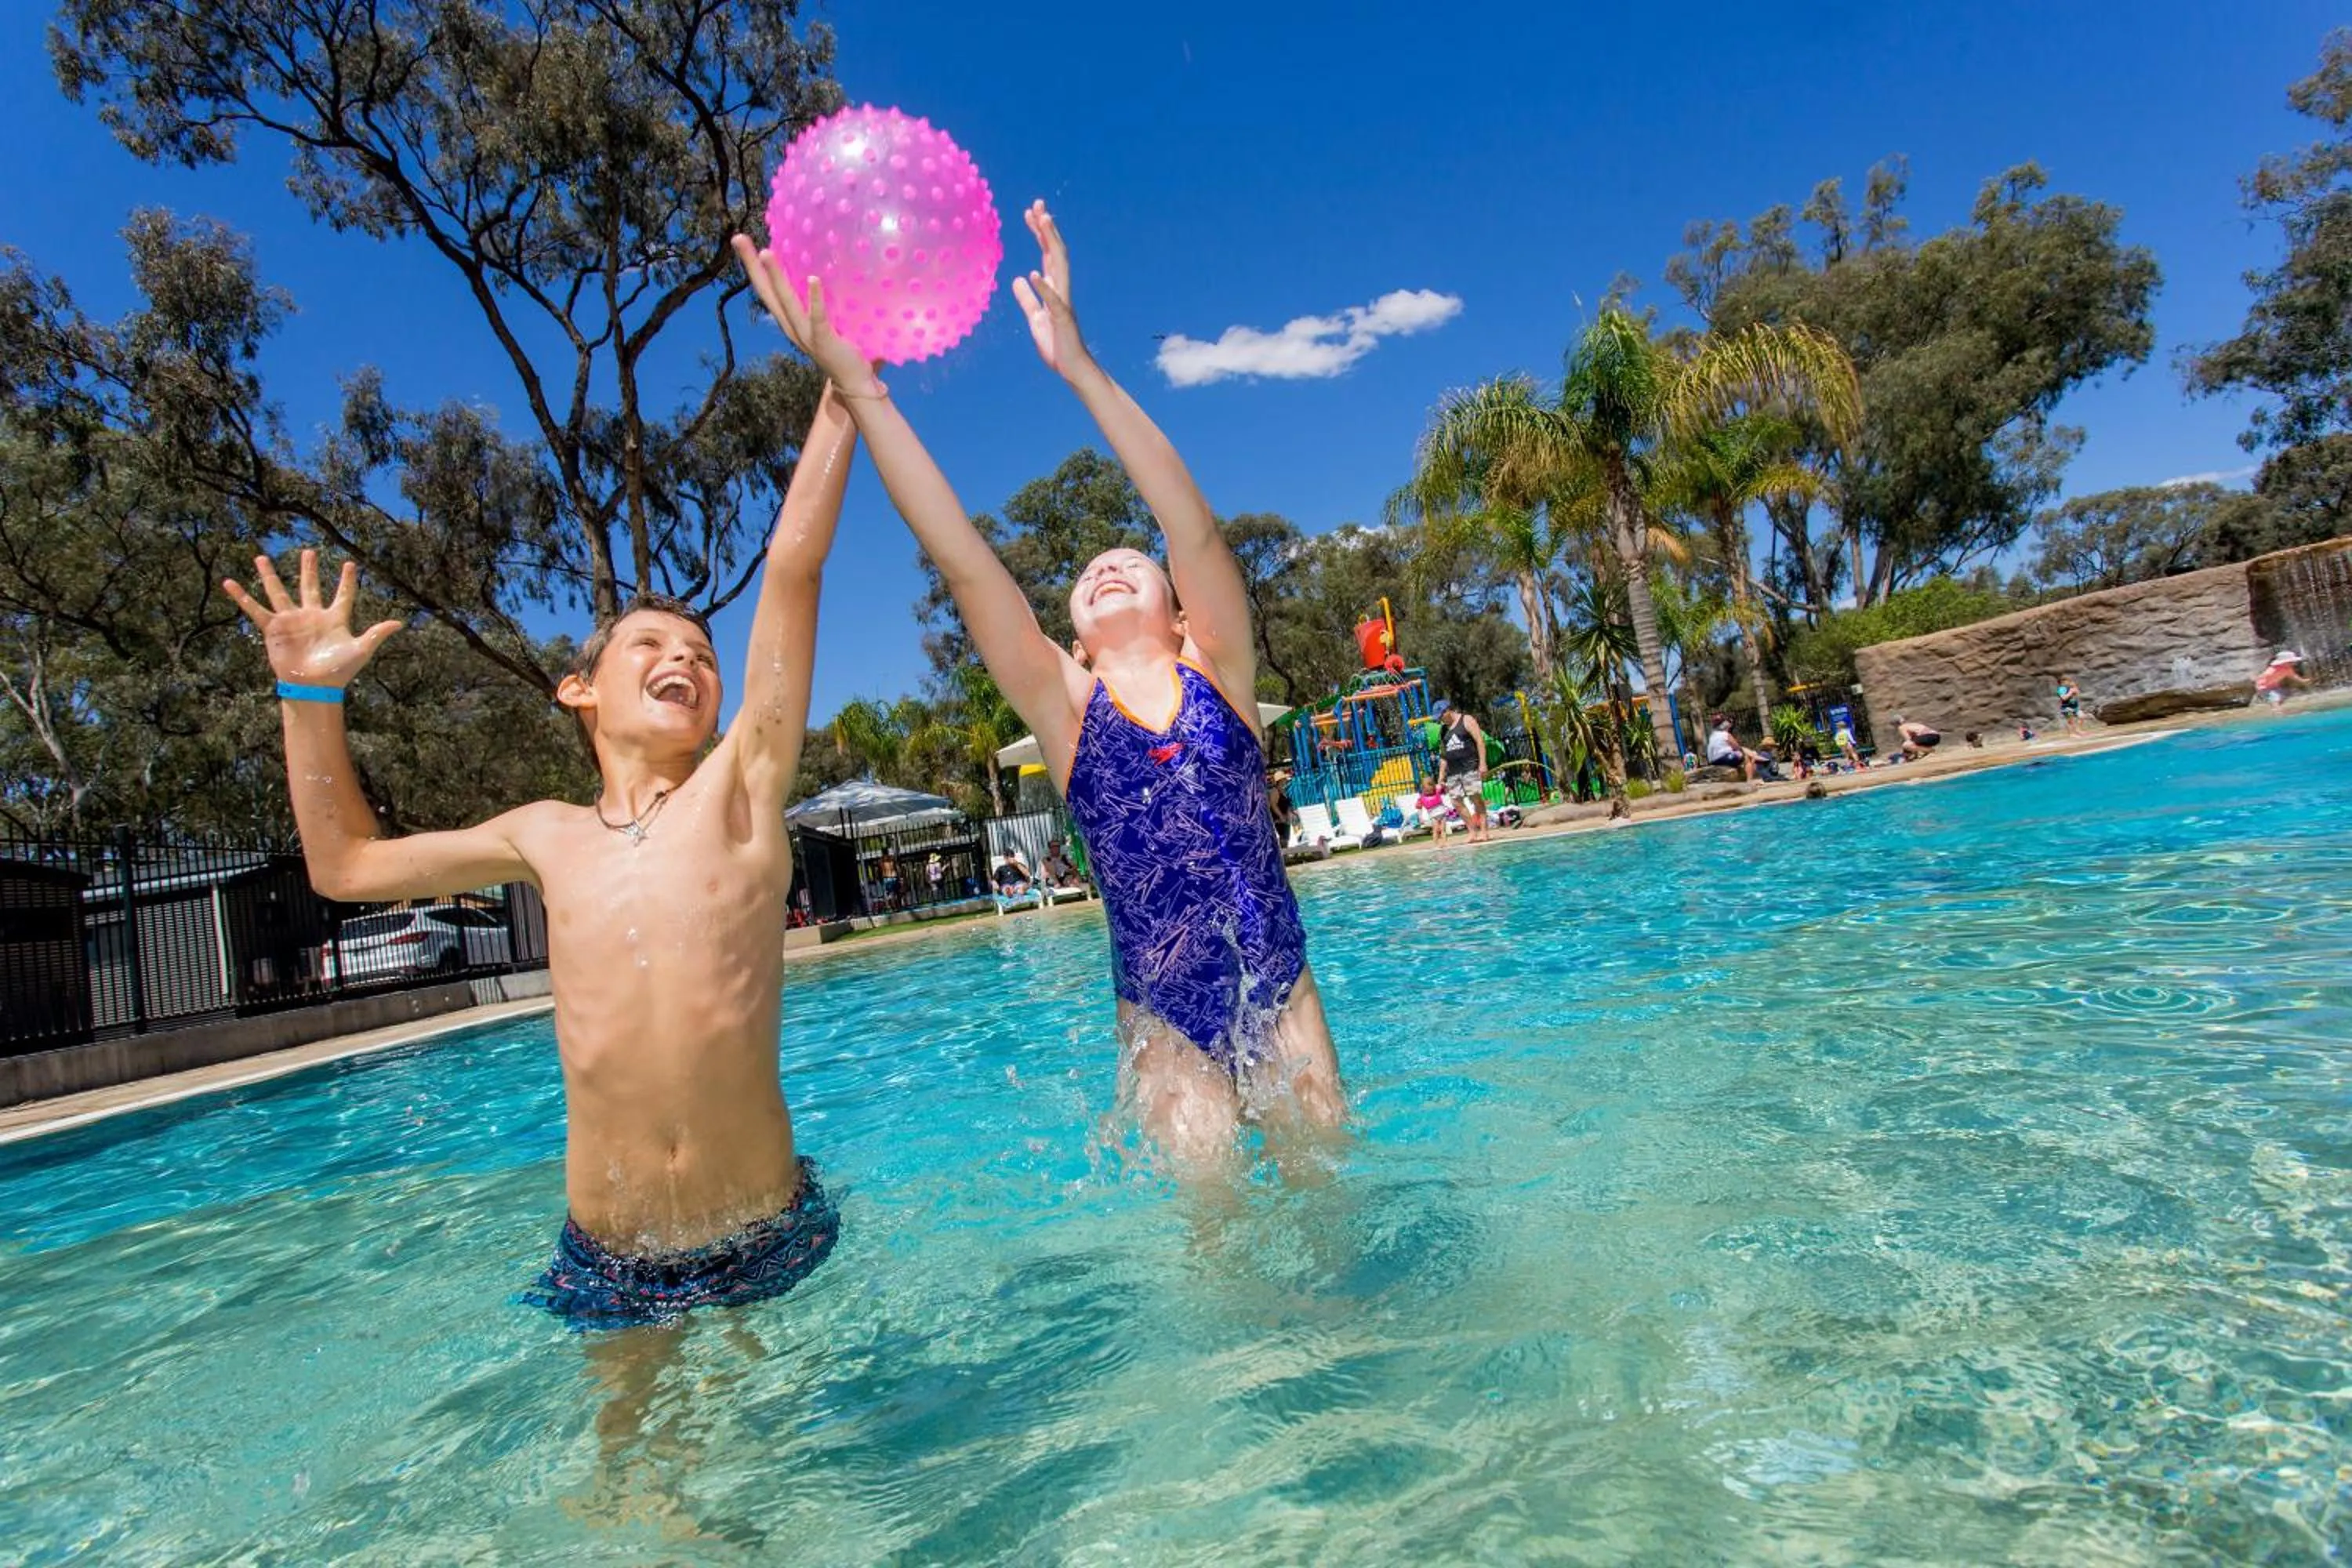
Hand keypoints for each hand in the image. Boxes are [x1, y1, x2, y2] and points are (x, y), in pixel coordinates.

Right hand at [222, 551, 400, 688]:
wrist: (314, 686)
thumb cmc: (339, 671)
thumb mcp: (361, 649)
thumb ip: (377, 634)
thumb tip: (400, 623)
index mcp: (335, 619)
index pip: (343, 595)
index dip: (347, 581)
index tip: (350, 564)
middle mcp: (312, 616)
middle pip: (310, 587)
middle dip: (309, 570)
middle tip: (309, 551)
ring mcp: (291, 621)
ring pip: (279, 592)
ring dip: (270, 575)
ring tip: (261, 557)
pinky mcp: (273, 629)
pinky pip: (255, 609)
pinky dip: (242, 597)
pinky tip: (229, 583)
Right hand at [731, 235, 884, 397]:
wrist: (855, 383)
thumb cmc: (845, 348)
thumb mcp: (828, 319)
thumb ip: (826, 297)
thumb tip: (833, 262)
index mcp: (790, 320)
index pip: (767, 290)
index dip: (753, 266)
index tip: (741, 240)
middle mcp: (792, 327)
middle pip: (767, 292)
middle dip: (752, 265)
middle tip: (738, 238)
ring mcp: (806, 335)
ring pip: (786, 302)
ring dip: (776, 277)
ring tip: (766, 252)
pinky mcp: (824, 340)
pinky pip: (818, 317)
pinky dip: (815, 299)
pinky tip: (814, 278)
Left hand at [1011, 200, 1090, 377]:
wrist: (1072, 370)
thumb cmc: (1057, 347)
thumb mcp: (1036, 319)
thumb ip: (1028, 299)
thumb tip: (1019, 278)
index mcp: (1055, 290)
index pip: (1047, 254)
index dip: (1039, 233)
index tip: (1030, 212)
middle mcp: (1062, 291)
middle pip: (1055, 253)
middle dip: (1047, 228)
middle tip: (1037, 204)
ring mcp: (1064, 304)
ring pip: (1060, 267)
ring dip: (1051, 243)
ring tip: (1043, 222)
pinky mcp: (1063, 321)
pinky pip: (1054, 301)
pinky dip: (1045, 287)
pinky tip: (1034, 274)